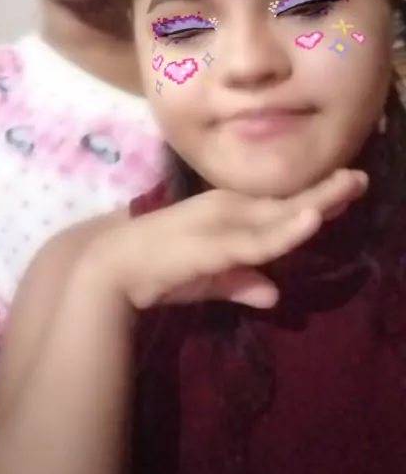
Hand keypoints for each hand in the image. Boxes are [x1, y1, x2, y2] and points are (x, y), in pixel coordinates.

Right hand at [88, 169, 367, 310]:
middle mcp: (228, 208)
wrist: (114, 268)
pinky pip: (259, 239)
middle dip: (326, 193)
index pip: (279, 207)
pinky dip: (287, 230)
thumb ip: (240, 282)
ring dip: (317, 203)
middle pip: (286, 203)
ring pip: (279, 216)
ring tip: (349, 187)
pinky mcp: (216, 242)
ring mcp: (222, 223)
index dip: (313, 200)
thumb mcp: (210, 280)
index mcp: (227, 213)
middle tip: (360, 179)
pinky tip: (313, 220)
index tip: (345, 189)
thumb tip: (274, 295)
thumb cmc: (159, 269)